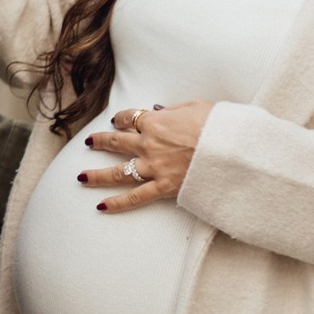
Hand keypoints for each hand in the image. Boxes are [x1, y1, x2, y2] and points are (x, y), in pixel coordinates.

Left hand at [78, 101, 212, 210]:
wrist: (231, 149)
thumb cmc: (217, 125)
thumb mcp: (195, 106)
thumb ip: (174, 110)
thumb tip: (161, 112)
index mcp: (155, 122)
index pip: (129, 118)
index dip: (121, 118)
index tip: (117, 119)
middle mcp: (148, 144)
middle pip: (117, 142)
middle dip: (101, 141)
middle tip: (89, 142)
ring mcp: (154, 167)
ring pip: (118, 171)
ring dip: (97, 174)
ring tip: (81, 177)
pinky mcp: (163, 186)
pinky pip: (135, 197)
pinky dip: (117, 203)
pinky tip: (101, 207)